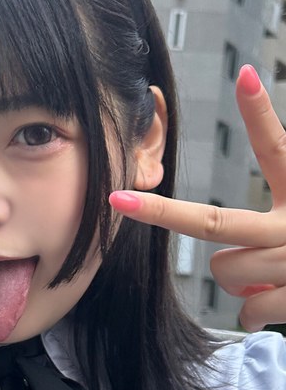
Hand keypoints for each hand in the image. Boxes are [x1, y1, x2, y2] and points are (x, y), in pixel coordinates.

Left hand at [109, 65, 285, 331]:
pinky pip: (248, 309)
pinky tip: (284, 306)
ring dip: (241, 281)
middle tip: (120, 202)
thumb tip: (231, 266)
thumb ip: (271, 235)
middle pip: (214, 223)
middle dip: (163, 213)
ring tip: (278, 279)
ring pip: (226, 270)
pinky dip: (256, 314)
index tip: (243, 74)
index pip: (279, 150)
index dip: (261, 113)